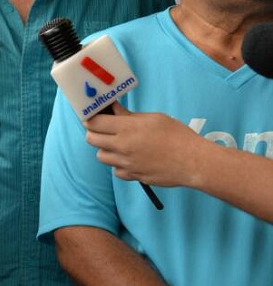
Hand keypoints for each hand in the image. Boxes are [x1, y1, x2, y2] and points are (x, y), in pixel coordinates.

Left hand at [83, 103, 205, 187]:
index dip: (91, 118)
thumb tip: (114, 109)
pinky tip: (130, 158)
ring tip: (120, 144)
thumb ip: (129, 116)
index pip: (94, 123)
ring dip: (106, 149)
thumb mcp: (153, 118)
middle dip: (94, 132)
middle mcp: (123, 147)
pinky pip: (116, 170)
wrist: (194, 162)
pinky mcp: (133, 176)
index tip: (94, 116)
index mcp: (127, 129)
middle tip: (104, 129)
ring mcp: (127, 164)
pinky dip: (119, 165)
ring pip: (101, 156)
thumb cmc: (178, 136)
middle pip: (91, 139)